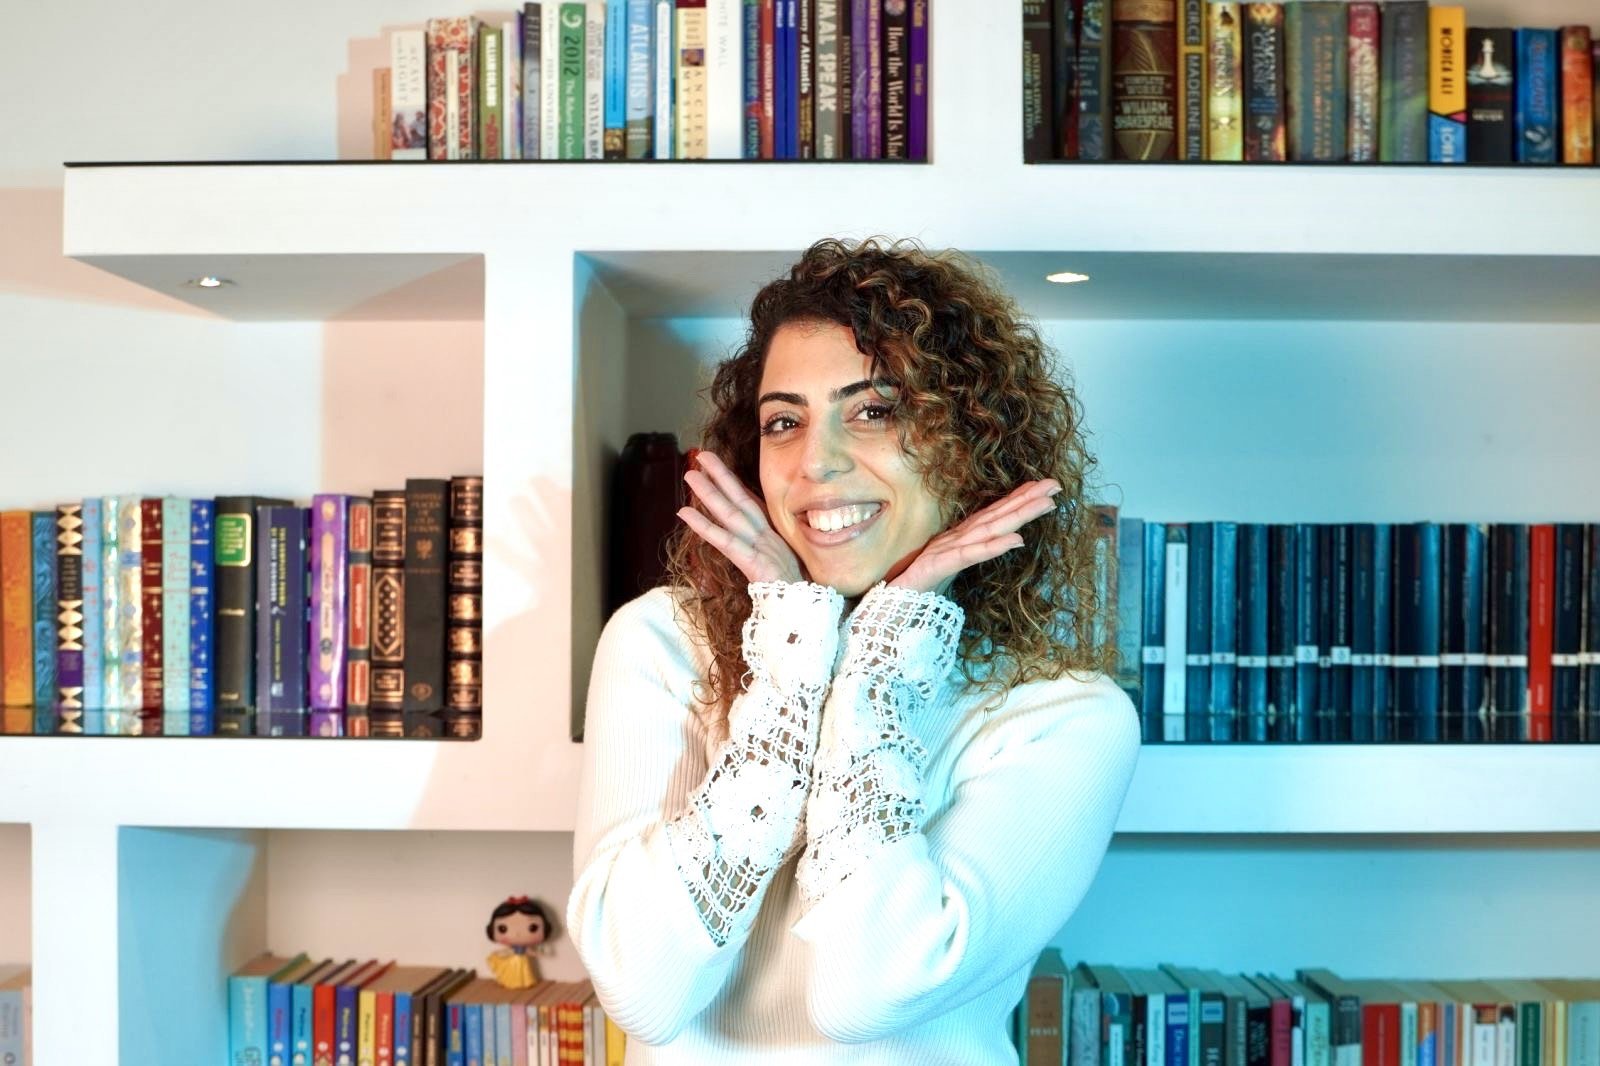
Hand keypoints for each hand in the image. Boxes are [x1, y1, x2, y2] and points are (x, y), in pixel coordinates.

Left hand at [677, 452, 806, 584]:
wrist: (808, 611)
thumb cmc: (799, 595)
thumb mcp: (786, 570)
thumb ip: (774, 556)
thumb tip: (764, 552)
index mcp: (774, 537)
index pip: (752, 505)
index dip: (736, 486)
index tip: (720, 469)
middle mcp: (766, 536)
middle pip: (741, 499)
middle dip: (722, 476)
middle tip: (701, 455)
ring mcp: (760, 546)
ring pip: (730, 513)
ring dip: (709, 492)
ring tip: (690, 475)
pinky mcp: (753, 560)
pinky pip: (724, 541)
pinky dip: (703, 526)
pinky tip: (684, 513)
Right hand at [887, 480, 1060, 594]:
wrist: (881, 610)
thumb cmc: (911, 591)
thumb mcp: (944, 573)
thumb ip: (963, 558)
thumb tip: (989, 548)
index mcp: (956, 542)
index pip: (991, 517)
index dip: (1016, 501)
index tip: (1042, 488)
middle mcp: (953, 541)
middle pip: (995, 517)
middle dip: (1025, 500)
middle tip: (1055, 485)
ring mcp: (944, 552)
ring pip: (988, 530)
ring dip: (1017, 515)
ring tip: (1045, 504)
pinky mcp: (936, 568)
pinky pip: (969, 556)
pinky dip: (992, 547)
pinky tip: (1016, 540)